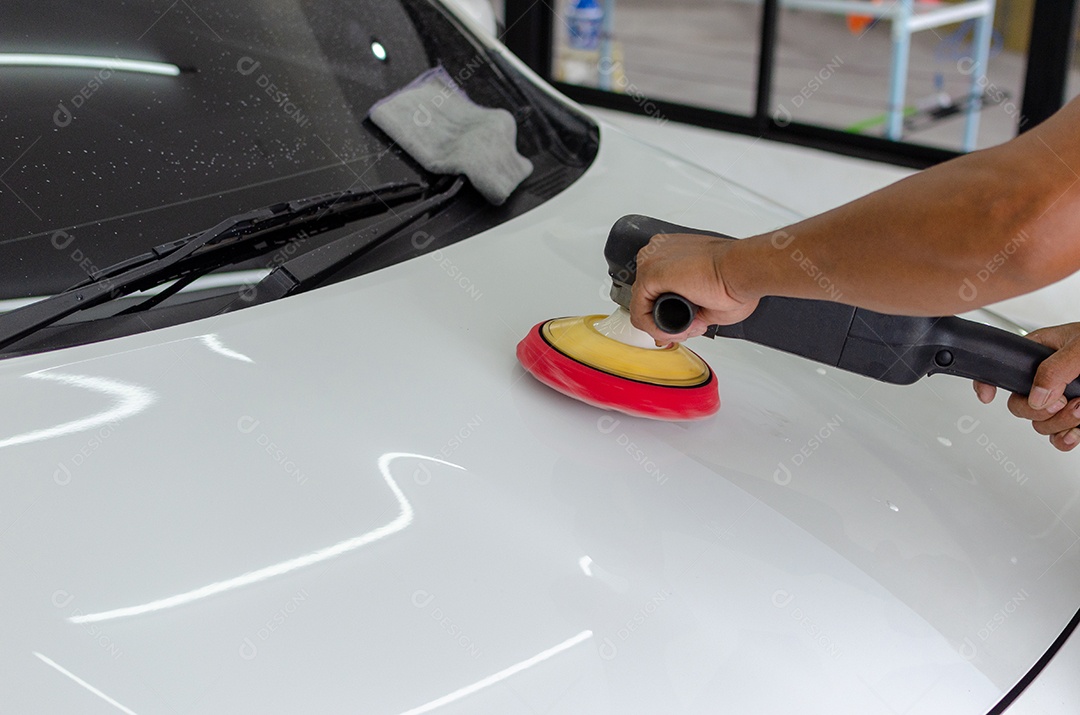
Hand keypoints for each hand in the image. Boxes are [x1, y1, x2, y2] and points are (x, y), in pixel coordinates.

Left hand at [630, 233, 758, 343]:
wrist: (743, 270)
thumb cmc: (735, 277)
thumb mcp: (707, 296)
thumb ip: (690, 308)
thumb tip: (684, 324)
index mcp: (672, 252)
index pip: (654, 287)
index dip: (666, 311)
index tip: (685, 324)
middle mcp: (658, 252)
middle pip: (646, 296)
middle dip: (664, 319)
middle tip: (689, 328)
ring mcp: (652, 261)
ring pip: (641, 305)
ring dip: (661, 325)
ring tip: (686, 330)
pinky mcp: (650, 274)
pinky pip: (640, 311)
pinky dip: (654, 327)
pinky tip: (675, 331)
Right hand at [974, 322, 1079, 451]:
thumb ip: (1055, 368)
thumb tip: (1036, 394)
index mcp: (1043, 352)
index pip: (1003, 366)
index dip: (988, 381)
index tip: (987, 396)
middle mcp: (1049, 378)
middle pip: (1020, 405)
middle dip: (1041, 410)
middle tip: (1064, 402)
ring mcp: (1063, 400)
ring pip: (1041, 424)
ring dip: (1061, 423)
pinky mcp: (1077, 419)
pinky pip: (1060, 438)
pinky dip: (1066, 439)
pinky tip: (1076, 431)